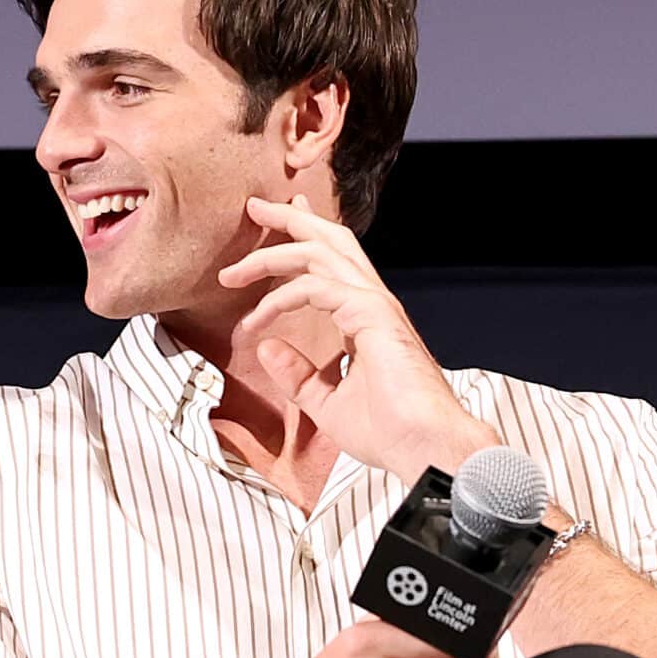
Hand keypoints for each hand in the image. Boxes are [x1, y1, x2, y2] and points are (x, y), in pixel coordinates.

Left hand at [220, 193, 497, 481]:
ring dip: (271, 255)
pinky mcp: (373, 316)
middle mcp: (372, 303)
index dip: (302, 239)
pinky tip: (256, 320)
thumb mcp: (327, 402)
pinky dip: (280, 299)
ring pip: (320, 254)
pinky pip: (316, 288)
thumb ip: (299, 375)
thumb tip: (268, 349)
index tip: (270, 229)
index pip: (332, 263)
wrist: (424, 449)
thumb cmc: (389, 432)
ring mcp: (375, 306)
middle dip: (290, 219)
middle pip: (330, 241)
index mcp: (366, 317)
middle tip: (254, 207)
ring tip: (232, 272)